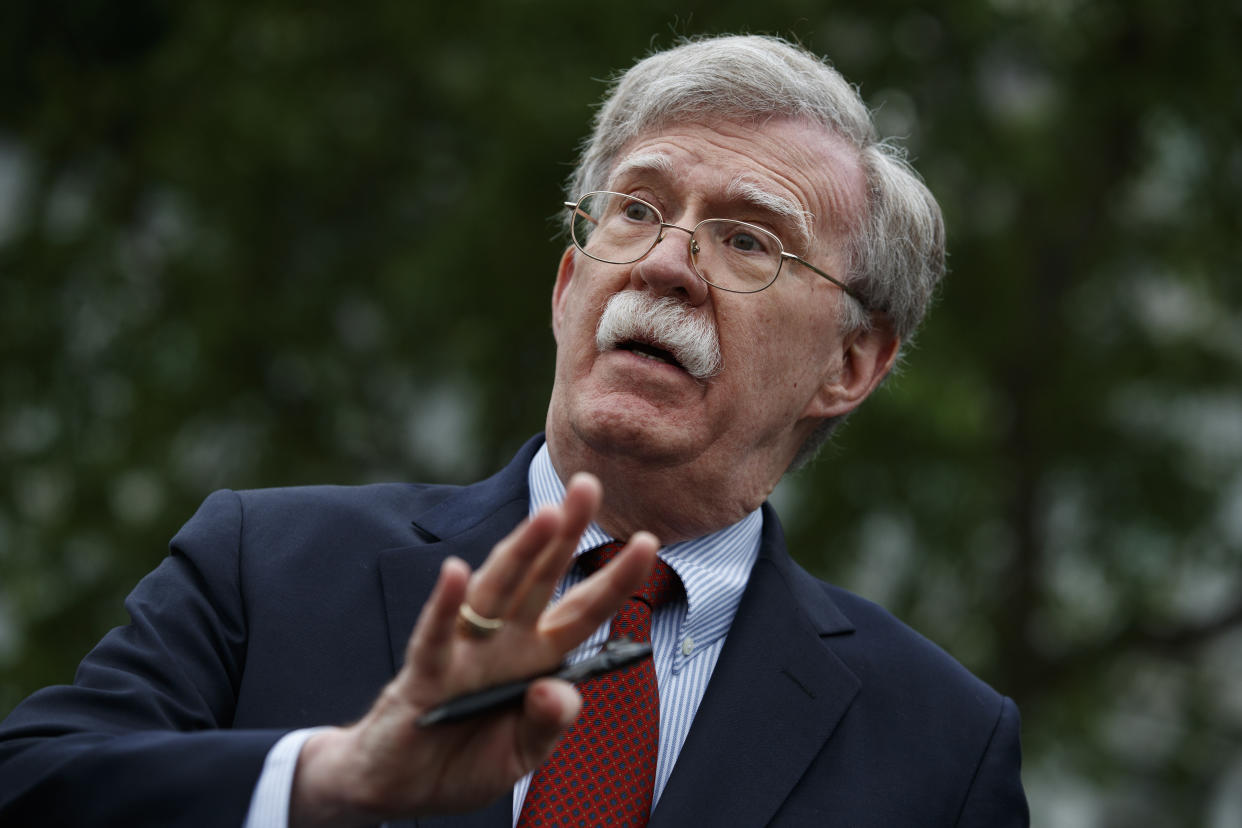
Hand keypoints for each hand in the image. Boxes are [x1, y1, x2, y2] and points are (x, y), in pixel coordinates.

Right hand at [289, 472, 657, 826]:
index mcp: (538, 656)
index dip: (616, 578)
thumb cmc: (467, 761)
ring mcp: (464, 653)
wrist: (403, 789)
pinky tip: (456, 572)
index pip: (585, 610)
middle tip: (588, 484)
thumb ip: (547, 726)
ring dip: (519, 553)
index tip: (648, 539)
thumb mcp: (522, 754)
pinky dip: (444, 605)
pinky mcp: (424, 675)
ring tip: (546, 515)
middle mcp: (504, 642)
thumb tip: (559, 691)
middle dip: (565, 533)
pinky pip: (436, 635)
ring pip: (496, 592)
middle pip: (541, 579)